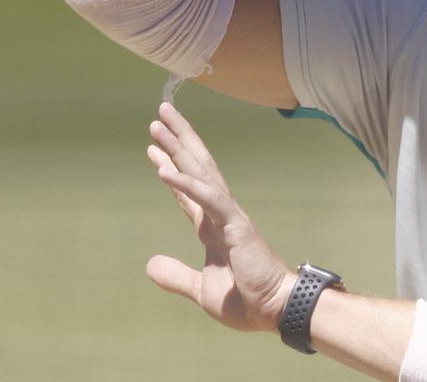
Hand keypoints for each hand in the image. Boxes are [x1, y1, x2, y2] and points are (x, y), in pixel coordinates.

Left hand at [145, 102, 292, 331]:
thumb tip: (150, 265)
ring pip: (201, 172)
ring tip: (159, 124)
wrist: (275, 310)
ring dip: (179, 147)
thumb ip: (176, 275)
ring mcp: (229, 216)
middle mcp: (221, 215)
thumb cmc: (247, 301)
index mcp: (214, 229)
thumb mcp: (201, 290)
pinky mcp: (235, 225)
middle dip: (177, 141)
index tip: (154, 149)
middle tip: (159, 116)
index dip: (171, 169)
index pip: (188, 191)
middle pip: (196, 168)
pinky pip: (207, 199)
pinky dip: (186, 184)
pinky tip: (164, 169)